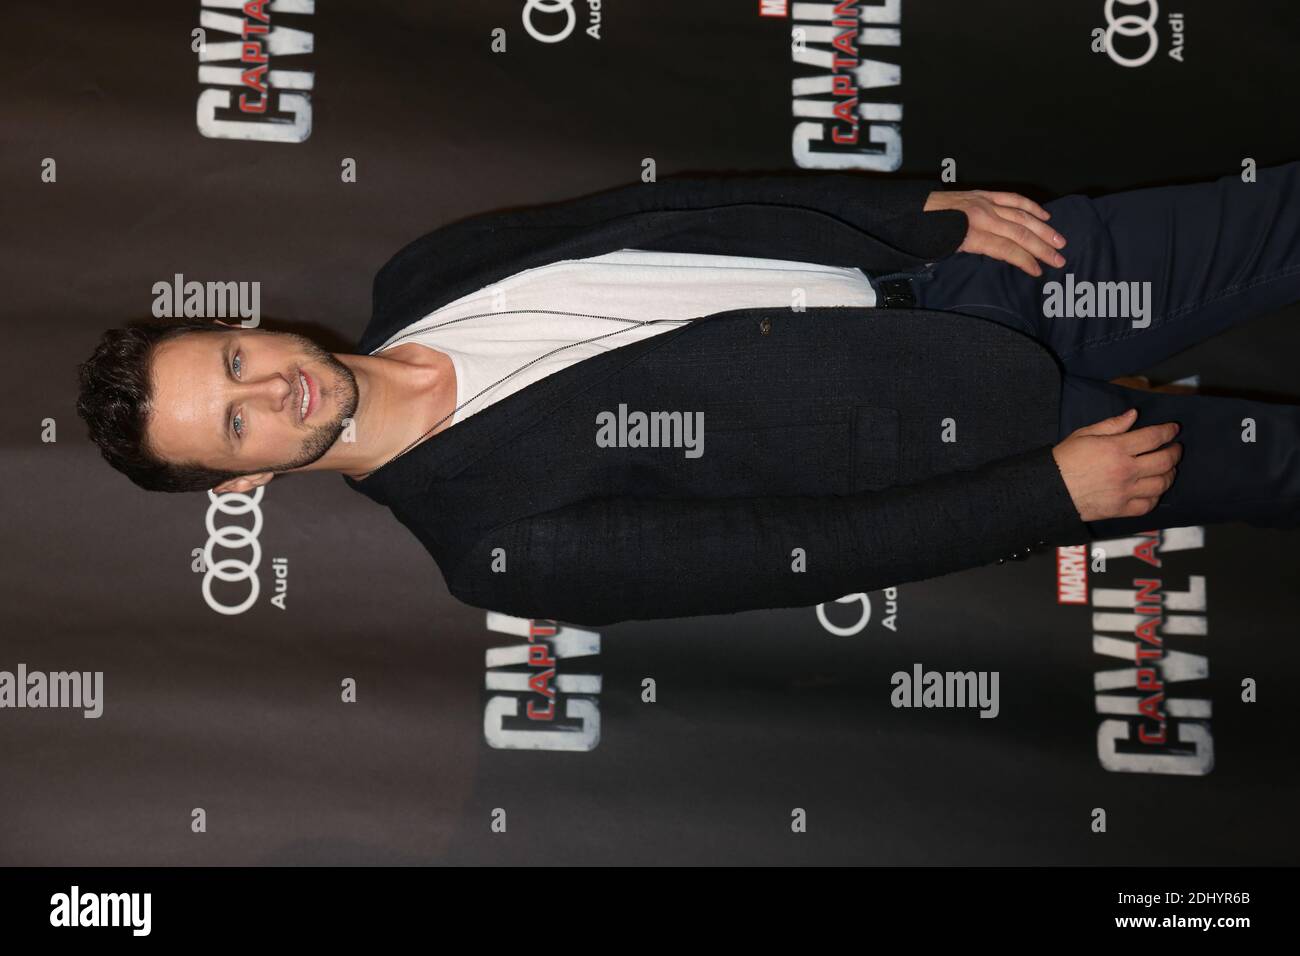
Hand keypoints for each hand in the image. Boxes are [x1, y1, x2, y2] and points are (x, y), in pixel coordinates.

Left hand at [924, 189, 1066, 276]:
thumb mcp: (942, 251)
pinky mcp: (983, 195)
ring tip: (1059, 241)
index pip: (1006, 249)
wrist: (912, 207)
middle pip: (1019, 233)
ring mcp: (984, 203)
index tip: (1038, 271)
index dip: (1025, 261)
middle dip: (1041, 248)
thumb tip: (989, 259)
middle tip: (1059, 260)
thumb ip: (968, 254)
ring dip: (1043, 229)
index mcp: (970, 234)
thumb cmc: (924, 234)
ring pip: (1021, 215)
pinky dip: (1030, 206)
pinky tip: (1044, 216)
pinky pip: (1012, 199)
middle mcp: (982, 217)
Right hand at [1051, 408, 1181, 522]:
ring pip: (1161, 483)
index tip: (1173, 429)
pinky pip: (1148, 504)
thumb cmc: (1064, 459)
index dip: (1167, 431)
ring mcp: (1125, 491)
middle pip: (1164, 460)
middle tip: (1175, 448)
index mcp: (1116, 449)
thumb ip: (1112, 425)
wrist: (1050, 489)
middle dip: (1174, 451)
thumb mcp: (1084, 434)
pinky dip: (1156, 496)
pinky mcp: (1121, 509)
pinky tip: (1155, 489)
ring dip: (1170, 474)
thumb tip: (1133, 415)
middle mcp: (1126, 470)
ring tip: (1168, 468)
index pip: (1153, 437)